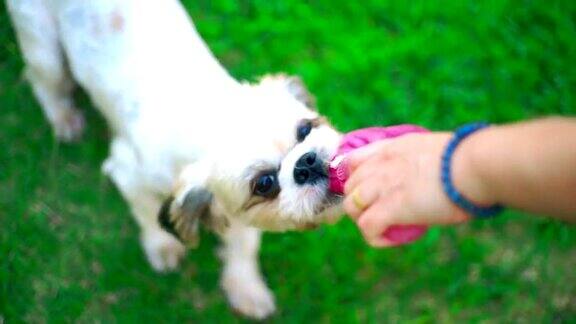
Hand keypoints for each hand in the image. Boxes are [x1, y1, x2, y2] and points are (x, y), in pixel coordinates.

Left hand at [343, 133, 478, 246]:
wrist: (475, 165)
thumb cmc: (469, 160)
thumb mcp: (435, 152)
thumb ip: (421, 163)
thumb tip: (431, 181)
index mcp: (391, 148)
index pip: (353, 161)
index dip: (356, 179)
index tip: (369, 192)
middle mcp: (381, 164)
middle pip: (349, 186)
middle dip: (361, 203)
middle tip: (382, 213)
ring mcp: (382, 185)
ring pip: (351, 206)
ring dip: (364, 219)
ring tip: (385, 227)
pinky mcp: (390, 207)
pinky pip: (367, 227)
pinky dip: (375, 237)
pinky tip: (392, 238)